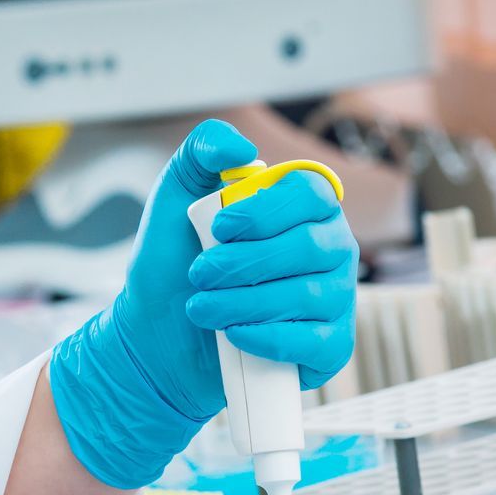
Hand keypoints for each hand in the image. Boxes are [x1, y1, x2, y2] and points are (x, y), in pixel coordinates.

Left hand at [187, 167, 357, 389]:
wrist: (159, 332)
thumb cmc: (176, 262)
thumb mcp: (175, 197)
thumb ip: (201, 151)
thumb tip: (240, 148)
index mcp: (304, 206)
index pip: (312, 191)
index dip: (266, 209)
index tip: (220, 226)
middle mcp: (330, 247)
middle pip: (310, 245)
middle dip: (243, 262)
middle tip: (199, 273)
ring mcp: (336, 297)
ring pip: (307, 295)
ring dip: (243, 303)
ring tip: (201, 307)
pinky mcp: (330, 346)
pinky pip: (315, 342)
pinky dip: (267, 338)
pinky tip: (234, 334)